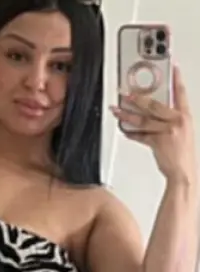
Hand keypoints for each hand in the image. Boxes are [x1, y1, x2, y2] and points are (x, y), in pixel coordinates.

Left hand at [111, 66, 195, 184]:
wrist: (183, 173)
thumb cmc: (182, 155)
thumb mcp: (182, 132)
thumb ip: (170, 120)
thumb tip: (155, 113)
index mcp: (184, 116)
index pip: (181, 93)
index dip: (176, 79)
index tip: (172, 66)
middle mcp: (177, 121)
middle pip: (154, 105)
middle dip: (138, 99)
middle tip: (125, 94)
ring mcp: (168, 132)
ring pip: (144, 120)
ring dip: (128, 115)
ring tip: (117, 110)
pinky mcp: (159, 143)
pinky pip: (141, 136)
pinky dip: (131, 133)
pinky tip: (123, 129)